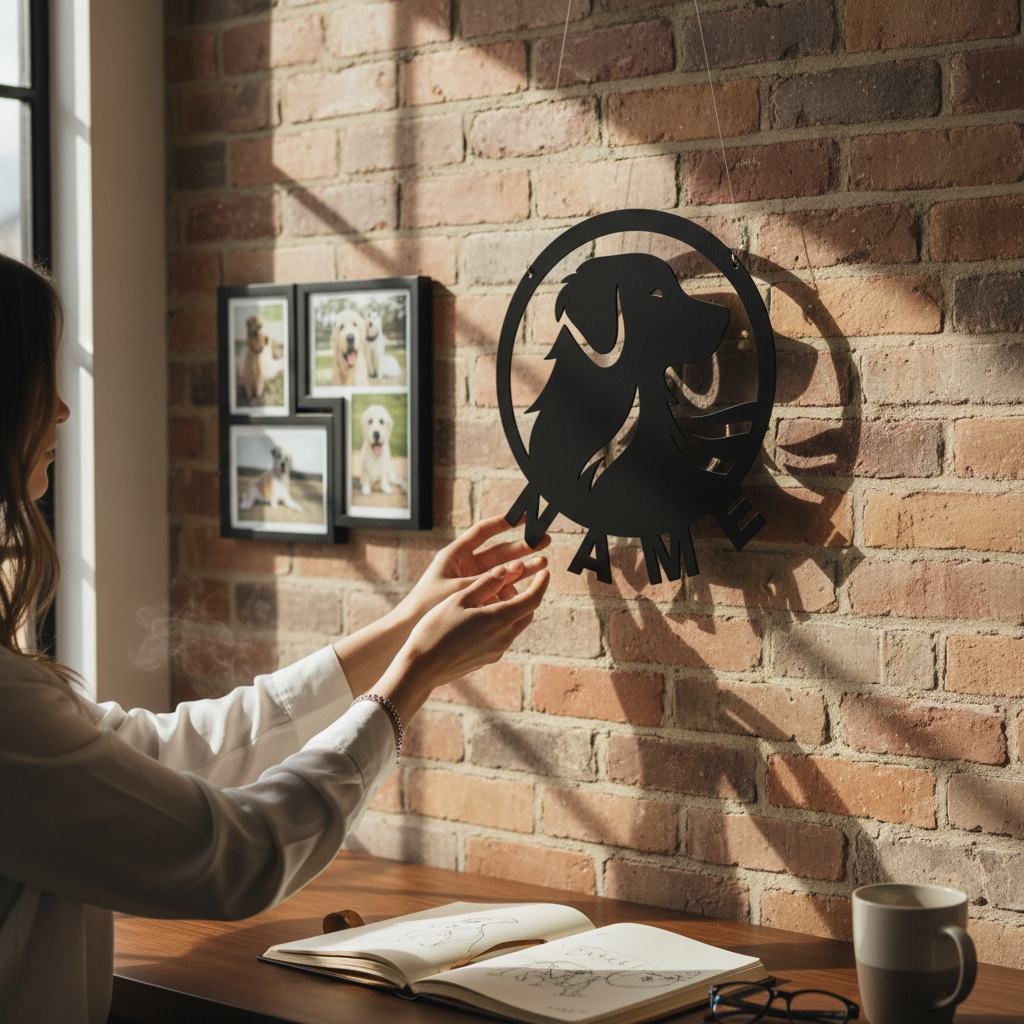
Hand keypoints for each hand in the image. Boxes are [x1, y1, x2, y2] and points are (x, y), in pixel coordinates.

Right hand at [378, 561, 548, 717]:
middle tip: (511, 584)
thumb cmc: (436, 629)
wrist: (421, 668)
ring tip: (491, 598)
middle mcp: (504, 637)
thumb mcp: (459, 599)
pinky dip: (499, 624)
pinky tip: (479, 618)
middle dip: (525, 597)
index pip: (533, 600)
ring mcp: (496, 651)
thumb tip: (506, 571)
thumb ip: (485, 584)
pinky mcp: (487, 659)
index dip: (541, 584)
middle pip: (526, 614)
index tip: (545, 572)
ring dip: (510, 610)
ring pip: (513, 626)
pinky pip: (501, 637)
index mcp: (500, 619)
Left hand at [401, 515, 549, 618]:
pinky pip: (496, 592)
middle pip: (498, 551)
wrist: (408, 631)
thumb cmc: (426, 606)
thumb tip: (517, 569)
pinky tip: (522, 595)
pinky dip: (509, 592)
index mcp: (455, 554)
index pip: (483, 531)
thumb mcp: (458, 590)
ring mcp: (471, 582)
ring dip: (522, 568)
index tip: (524, 516)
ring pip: (501, 572)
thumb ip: (488, 580)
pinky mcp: (475, 599)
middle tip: (544, 541)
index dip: (504, 522)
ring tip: (542, 564)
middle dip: (522, 547)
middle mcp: (464, 565)